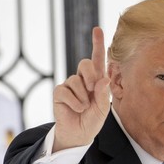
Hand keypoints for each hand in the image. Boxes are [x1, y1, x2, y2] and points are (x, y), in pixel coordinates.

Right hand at [52, 27, 109, 151]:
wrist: (79, 134)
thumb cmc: (92, 120)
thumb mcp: (103, 108)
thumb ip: (104, 94)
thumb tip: (103, 79)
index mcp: (97, 81)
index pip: (98, 59)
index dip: (98, 44)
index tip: (97, 29)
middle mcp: (83, 79)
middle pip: (85, 63)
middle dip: (90, 75)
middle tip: (92, 89)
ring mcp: (70, 85)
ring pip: (75, 79)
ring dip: (82, 96)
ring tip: (84, 107)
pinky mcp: (60, 92)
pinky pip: (65, 90)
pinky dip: (74, 101)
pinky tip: (75, 109)